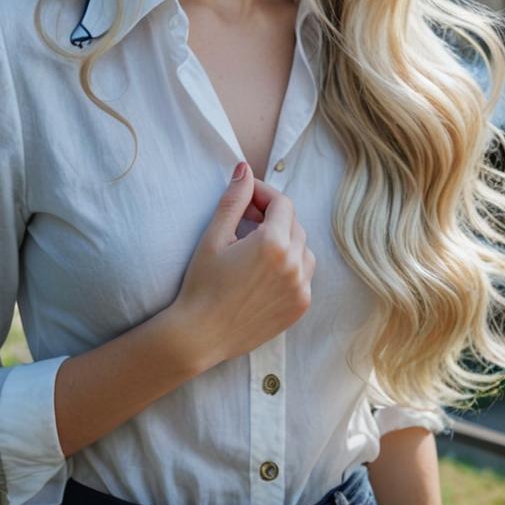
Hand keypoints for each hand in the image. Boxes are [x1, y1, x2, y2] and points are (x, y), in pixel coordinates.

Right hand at [172, 162, 316, 366]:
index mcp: (273, 244)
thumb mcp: (214, 237)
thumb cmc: (202, 283)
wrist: (201, 335)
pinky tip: (264, 272)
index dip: (264, 195)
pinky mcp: (300, 307)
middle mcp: (294, 265)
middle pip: (294, 224)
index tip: (247, 198)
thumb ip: (234, 200)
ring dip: (285, 241)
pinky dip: (290, 267)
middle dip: (274, 216)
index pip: (282, 203)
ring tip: (256, 247)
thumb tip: (244, 168)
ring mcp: (301, 288)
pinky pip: (304, 275)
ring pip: (303, 249)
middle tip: (247, 220)